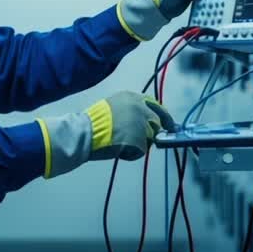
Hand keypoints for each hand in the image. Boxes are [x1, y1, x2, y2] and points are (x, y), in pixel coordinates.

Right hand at [36, 91, 175, 178]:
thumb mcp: (113, 106)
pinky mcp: (140, 139)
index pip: (156, 106)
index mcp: (133, 97)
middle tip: (140, 140)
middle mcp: (140, 108)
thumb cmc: (93, 121)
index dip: (162, 116)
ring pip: (150, 138)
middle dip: (152, 133)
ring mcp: (142, 124)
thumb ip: (131, 110)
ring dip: (140, 144)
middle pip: (157, 123)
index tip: (167, 125)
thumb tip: (146, 121)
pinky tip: (119, 150)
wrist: (85, 132)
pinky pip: (142, 150)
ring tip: (121, 143)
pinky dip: (133, 153)